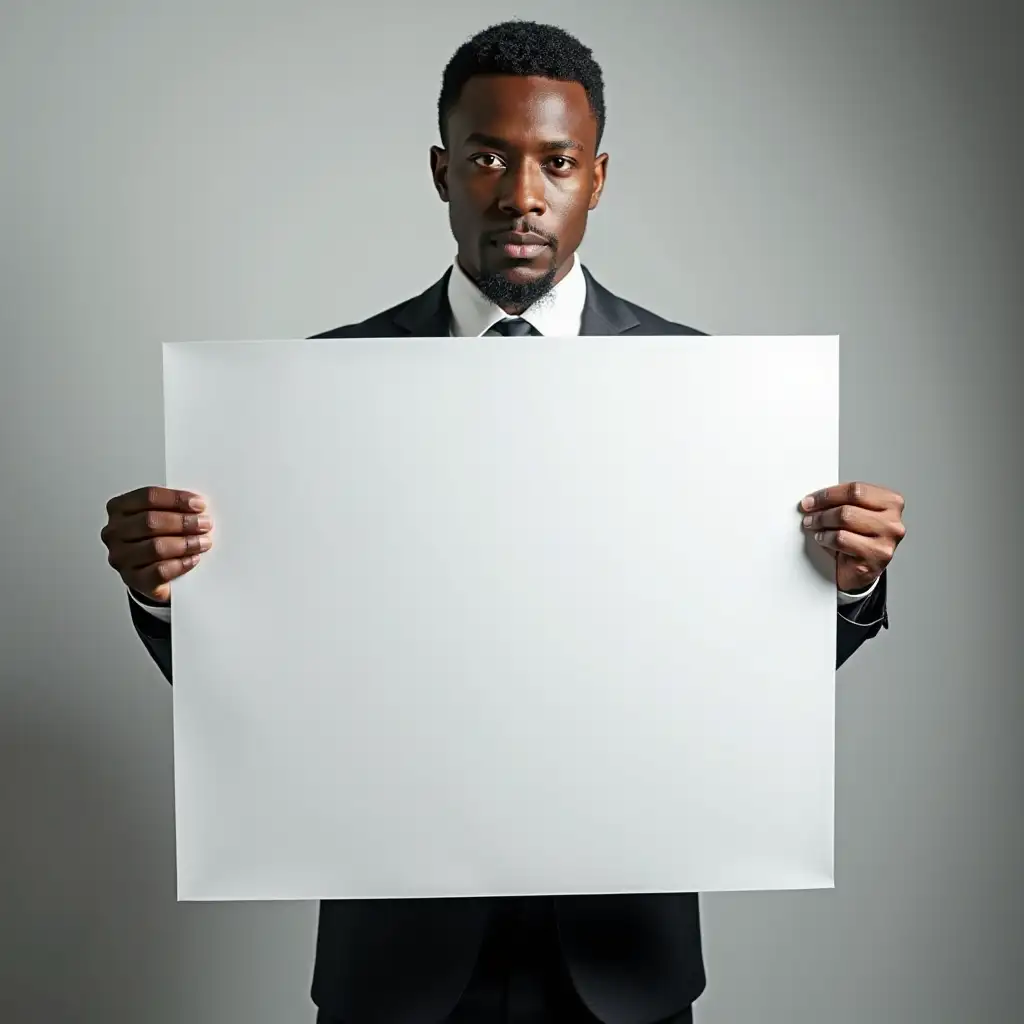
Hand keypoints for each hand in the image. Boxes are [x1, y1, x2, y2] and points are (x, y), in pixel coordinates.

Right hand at [100, 486, 212, 602]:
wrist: (151, 573)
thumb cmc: (157, 538)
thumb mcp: (162, 516)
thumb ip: (174, 508)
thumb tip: (198, 506)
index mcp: (119, 509)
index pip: (148, 497)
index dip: (176, 499)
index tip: (199, 504)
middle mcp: (115, 532)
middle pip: (150, 521)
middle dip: (183, 522)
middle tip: (205, 524)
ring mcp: (121, 557)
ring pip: (155, 547)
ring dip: (186, 543)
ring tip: (204, 542)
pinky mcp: (133, 579)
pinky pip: (159, 571)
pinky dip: (180, 564)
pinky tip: (193, 559)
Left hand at [800, 481, 904, 591]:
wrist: (864, 569)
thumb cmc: (859, 539)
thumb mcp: (855, 513)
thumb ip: (842, 502)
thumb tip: (814, 499)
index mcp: (891, 503)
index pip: (856, 490)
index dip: (829, 494)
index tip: (811, 499)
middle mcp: (893, 522)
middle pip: (848, 506)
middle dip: (822, 510)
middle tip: (809, 513)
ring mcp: (886, 541)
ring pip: (844, 521)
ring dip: (821, 523)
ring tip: (813, 526)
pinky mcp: (875, 557)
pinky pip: (841, 540)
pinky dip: (826, 538)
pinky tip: (823, 538)